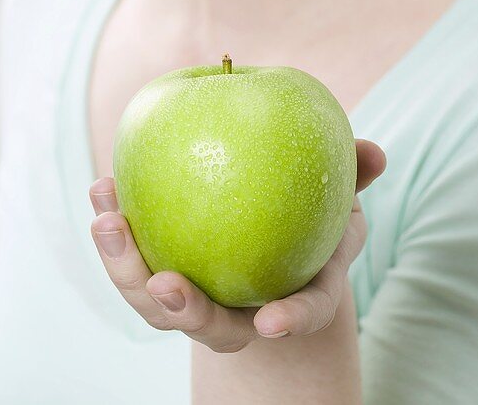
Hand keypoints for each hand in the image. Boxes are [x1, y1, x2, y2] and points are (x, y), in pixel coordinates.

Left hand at [90, 138, 385, 352]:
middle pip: (206, 325)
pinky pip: (133, 257)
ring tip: (106, 220)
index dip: (290, 320)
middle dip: (182, 310)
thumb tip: (375, 153)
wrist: (269, 239)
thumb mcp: (338, 195)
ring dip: (125, 265)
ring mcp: (194, 296)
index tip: (272, 322)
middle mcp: (237, 310)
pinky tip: (103, 186)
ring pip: (154, 301)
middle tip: (162, 282)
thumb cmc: (311, 213)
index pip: (298, 314)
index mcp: (292, 295)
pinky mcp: (156, 269)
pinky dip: (116, 227)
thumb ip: (354, 175)